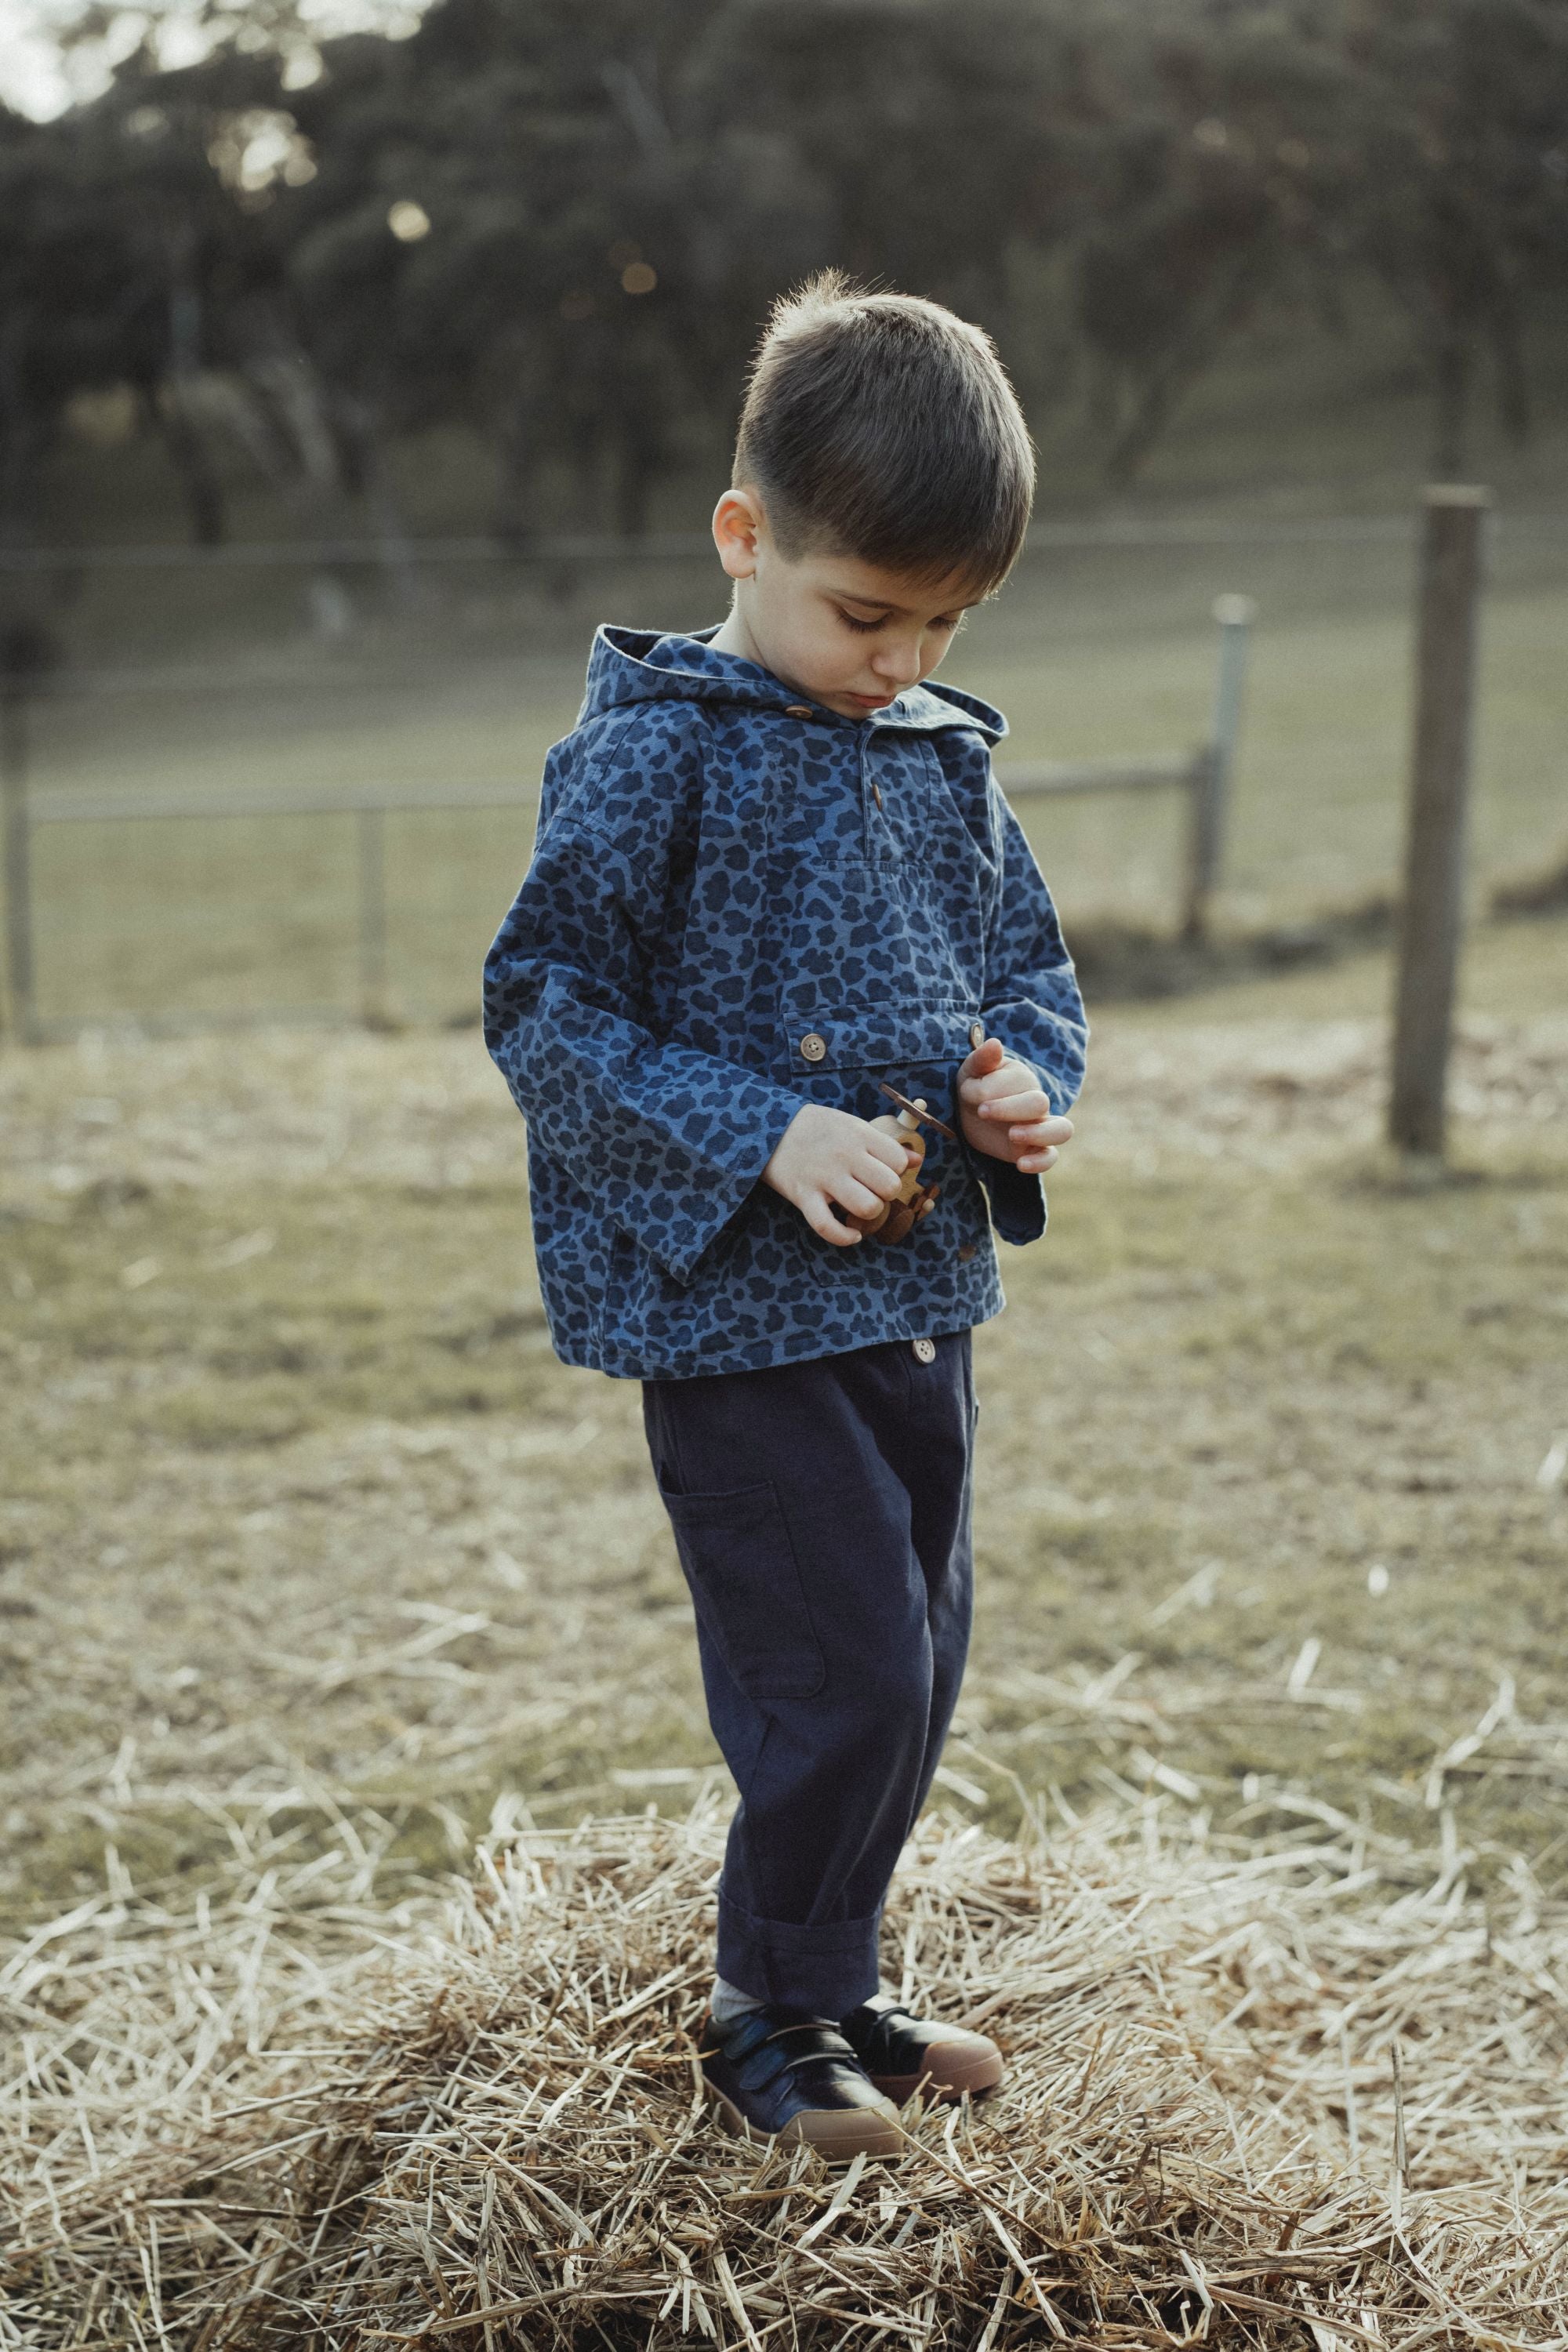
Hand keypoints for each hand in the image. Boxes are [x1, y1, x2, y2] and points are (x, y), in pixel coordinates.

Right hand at [762, 1103, 910, 1246]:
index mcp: (859, 1135)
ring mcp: (823, 1177)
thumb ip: (884, 1143)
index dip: (897, 1171)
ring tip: (860, 1208)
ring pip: (867, 1208)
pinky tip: (852, 1235)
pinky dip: (844, 1237)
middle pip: (889, 1187)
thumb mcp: (852, 1125)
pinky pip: (828, 1227)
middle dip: (886, 1194)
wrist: (768, 1127)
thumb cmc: (816, 1128)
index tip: (883, 1171)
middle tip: (872, 1189)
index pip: (899, 1161)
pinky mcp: (803, 1196)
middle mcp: (845, 1155)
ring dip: (869, 1215)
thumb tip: (917, 1160)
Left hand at [958, 1034, 1073, 1173]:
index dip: (990, 1088)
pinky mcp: (1033, 1150)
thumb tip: (995, 1044)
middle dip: (1010, 1108)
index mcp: (1022, 1078)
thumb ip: (983, 1058)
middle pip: (1039, 1102)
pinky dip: (1041, 1162)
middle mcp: (1036, 1101)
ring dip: (1039, 1133)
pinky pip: (1050, 1157)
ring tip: (1012, 1135)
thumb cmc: (974, 1086)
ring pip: (1062, 1130)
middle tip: (982, 1112)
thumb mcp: (972, 1070)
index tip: (967, 1091)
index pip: (1017, 1082)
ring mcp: (1039, 1127)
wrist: (968, 1114)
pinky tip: (1021, 1164)